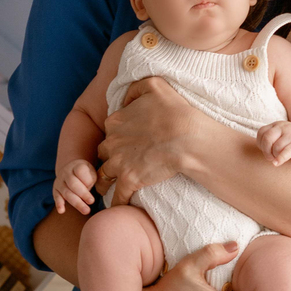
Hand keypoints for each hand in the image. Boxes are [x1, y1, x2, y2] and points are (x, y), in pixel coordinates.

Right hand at [53, 159, 96, 216]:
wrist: (71, 171)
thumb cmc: (86, 174)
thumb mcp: (91, 172)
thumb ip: (90, 179)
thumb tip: (91, 189)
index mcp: (76, 166)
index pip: (80, 171)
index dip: (87, 180)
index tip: (93, 187)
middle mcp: (66, 173)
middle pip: (73, 183)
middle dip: (83, 194)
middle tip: (91, 202)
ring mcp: (59, 181)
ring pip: (66, 192)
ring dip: (76, 203)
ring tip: (86, 211)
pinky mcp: (56, 190)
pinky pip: (56, 197)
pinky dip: (59, 204)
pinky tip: (62, 211)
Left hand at [96, 76, 210, 201]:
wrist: (187, 137)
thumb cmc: (174, 110)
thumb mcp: (154, 85)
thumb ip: (135, 88)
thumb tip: (125, 99)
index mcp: (116, 120)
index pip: (109, 130)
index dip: (117, 136)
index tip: (126, 142)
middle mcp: (112, 141)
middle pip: (103, 152)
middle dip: (109, 157)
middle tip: (120, 163)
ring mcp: (119, 162)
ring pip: (103, 176)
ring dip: (105, 182)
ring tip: (110, 188)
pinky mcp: (129, 180)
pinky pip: (117, 197)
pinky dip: (117, 203)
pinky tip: (120, 206)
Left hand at [256, 120, 290, 166]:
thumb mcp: (280, 135)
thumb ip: (270, 139)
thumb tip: (262, 149)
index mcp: (277, 125)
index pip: (261, 132)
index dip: (260, 143)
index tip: (266, 150)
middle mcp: (283, 127)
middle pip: (267, 138)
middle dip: (266, 150)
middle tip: (270, 157)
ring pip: (276, 147)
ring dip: (275, 156)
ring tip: (278, 157)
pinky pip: (286, 152)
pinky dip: (280, 159)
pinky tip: (276, 163)